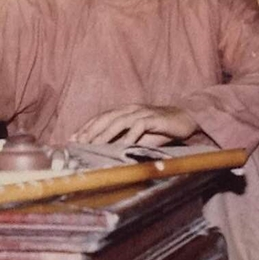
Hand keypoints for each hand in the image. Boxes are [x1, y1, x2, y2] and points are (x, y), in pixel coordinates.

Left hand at [70, 104, 198, 146]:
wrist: (185, 119)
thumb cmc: (160, 129)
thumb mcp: (138, 135)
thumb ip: (123, 139)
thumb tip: (103, 150)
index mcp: (124, 111)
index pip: (101, 117)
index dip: (86, 127)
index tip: (73, 139)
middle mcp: (130, 109)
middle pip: (106, 118)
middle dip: (91, 130)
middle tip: (79, 142)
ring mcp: (142, 112)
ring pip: (119, 121)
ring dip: (105, 134)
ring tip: (95, 145)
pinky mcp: (154, 118)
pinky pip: (139, 126)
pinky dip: (129, 136)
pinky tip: (122, 146)